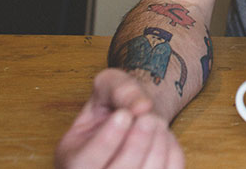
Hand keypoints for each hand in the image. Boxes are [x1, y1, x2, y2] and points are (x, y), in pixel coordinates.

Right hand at [55, 68, 184, 168]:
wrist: (138, 119)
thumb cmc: (117, 103)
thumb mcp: (109, 84)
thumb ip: (120, 89)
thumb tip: (142, 106)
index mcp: (73, 159)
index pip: (86, 161)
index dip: (107, 139)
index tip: (124, 115)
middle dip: (137, 142)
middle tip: (148, 117)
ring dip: (157, 144)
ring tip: (156, 121)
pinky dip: (172, 151)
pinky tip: (163, 136)